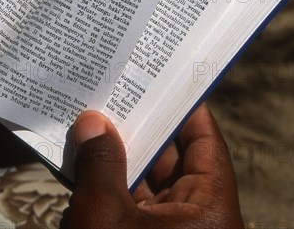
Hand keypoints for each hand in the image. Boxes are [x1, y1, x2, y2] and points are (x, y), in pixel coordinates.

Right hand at [61, 104, 243, 228]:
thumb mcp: (105, 215)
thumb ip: (100, 164)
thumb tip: (91, 121)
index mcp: (208, 209)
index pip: (206, 143)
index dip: (186, 108)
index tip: (165, 78)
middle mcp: (195, 218)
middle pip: (174, 160)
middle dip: (142, 128)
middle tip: (119, 92)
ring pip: (147, 182)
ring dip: (120, 156)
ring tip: (94, 119)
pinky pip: (131, 204)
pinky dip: (110, 185)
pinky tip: (84, 160)